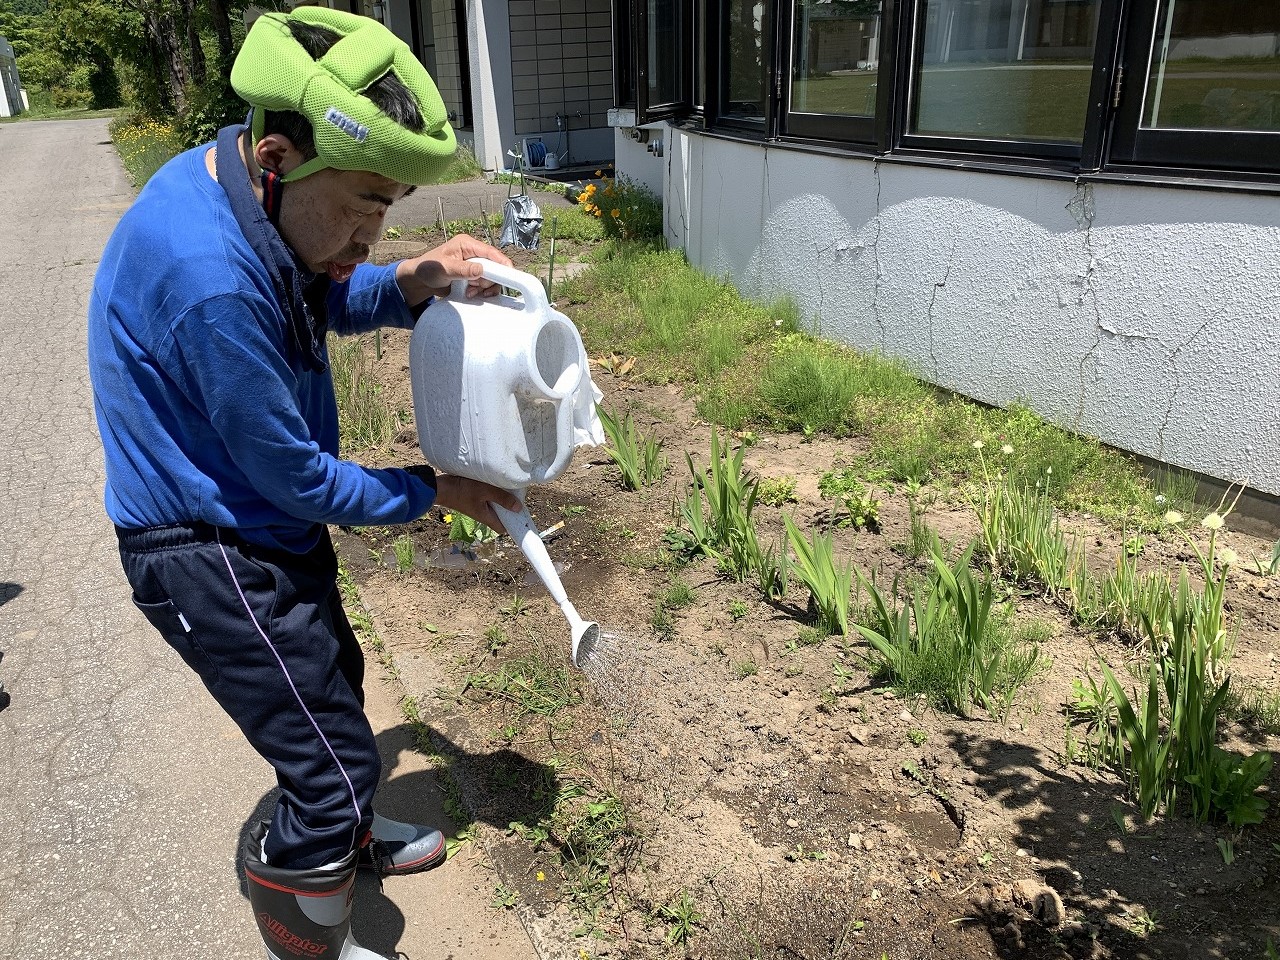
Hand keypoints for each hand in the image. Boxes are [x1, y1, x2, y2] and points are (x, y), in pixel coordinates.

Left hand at [396, 235, 512, 305]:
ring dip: (483, 287)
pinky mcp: (472, 276)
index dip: (502, 263)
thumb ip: (463, 269)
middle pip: (494, 267)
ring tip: (470, 292)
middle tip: (477, 288)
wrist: (419, 280)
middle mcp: (473, 253)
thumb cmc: (428, 268)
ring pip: (490, 277)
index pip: (491, 252)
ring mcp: (473, 265)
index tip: (510, 275)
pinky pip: (484, 284)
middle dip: (488, 280)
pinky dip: (479, 291)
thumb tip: (481, 270)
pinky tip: (469, 293)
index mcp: (467, 244)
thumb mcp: (444, 268)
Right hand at [433, 475, 523, 534]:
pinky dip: (493, 495)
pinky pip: (487, 500)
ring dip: (501, 500)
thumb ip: (502, 498)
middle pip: (500, 517)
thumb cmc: (462, 490)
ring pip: (494, 507)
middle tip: (518, 498)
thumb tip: (518, 508)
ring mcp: (476, 508)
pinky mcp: (472, 500)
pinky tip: (496, 485)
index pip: (503, 528)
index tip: (522, 515)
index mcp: (486, 517)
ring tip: (509, 489)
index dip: (513, 524)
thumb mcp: (485, 491)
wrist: (440, 487)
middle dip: (509, 510)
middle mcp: (482, 515)